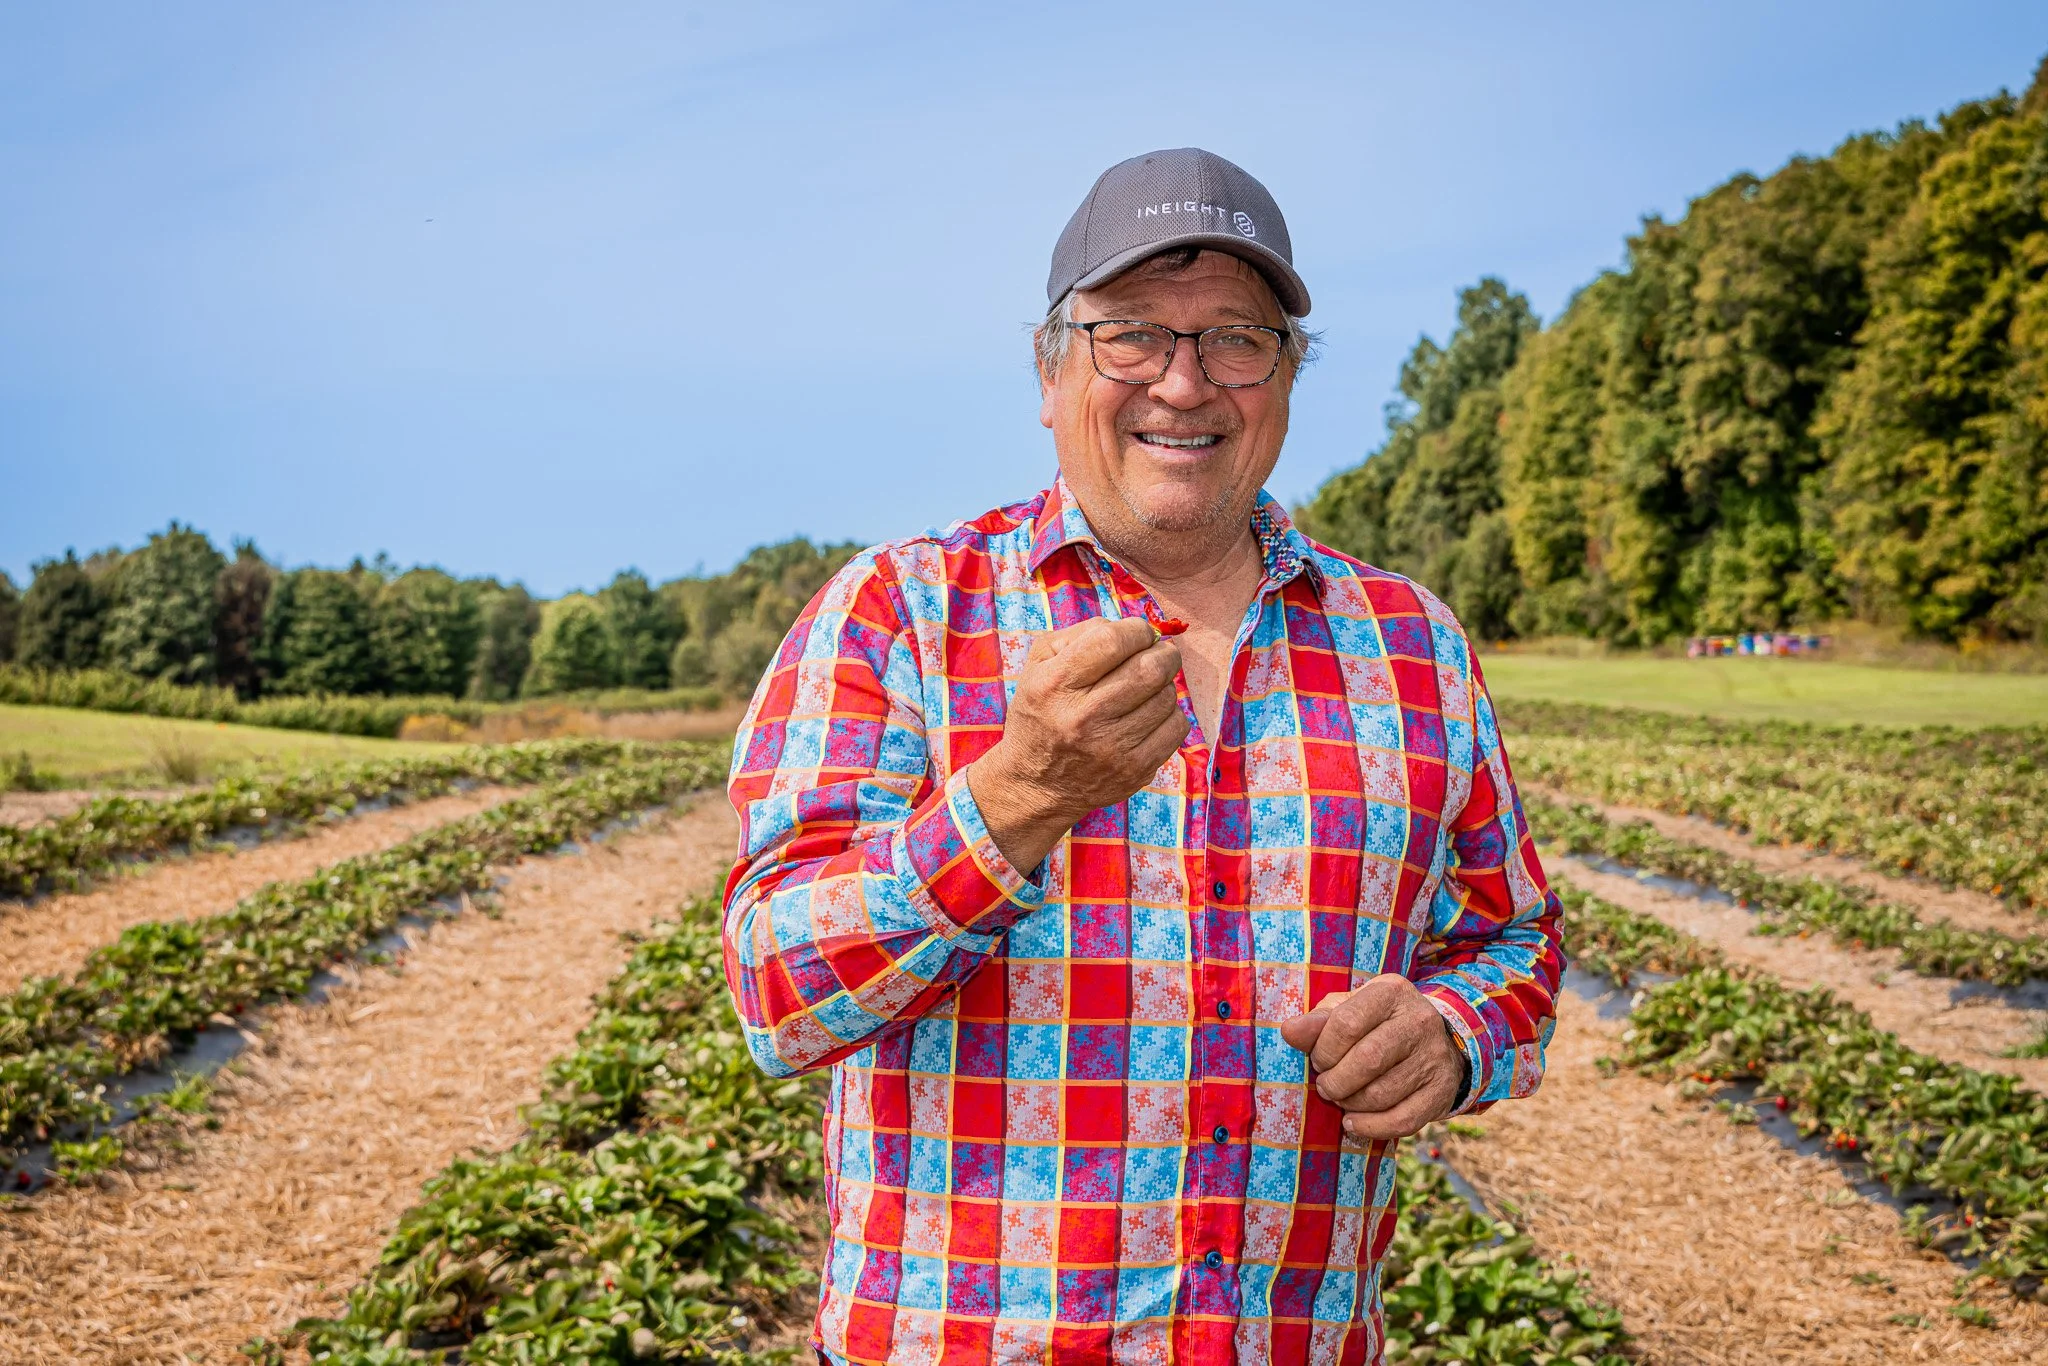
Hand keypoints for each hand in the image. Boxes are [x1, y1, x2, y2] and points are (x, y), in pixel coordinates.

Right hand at [969, 616, 1188, 872]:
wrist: (1037, 784)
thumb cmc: (1042, 712)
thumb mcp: (1039, 665)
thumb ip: (1081, 634)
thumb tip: (1133, 628)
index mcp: (1055, 685)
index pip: (1112, 641)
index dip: (1136, 629)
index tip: (1137, 634)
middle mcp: (1083, 717)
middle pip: (1150, 668)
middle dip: (1163, 652)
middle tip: (1157, 653)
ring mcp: (1112, 748)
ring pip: (1167, 696)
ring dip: (1165, 683)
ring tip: (1148, 687)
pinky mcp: (1135, 770)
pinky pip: (1177, 727)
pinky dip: (1170, 713)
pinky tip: (1151, 713)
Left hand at [1278, 975, 1466, 1141]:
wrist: (1435, 1042)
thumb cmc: (1377, 1025)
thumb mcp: (1348, 1011)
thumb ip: (1317, 1022)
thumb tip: (1289, 1031)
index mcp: (1390, 992)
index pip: (1347, 1023)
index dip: (1323, 1049)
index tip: (1318, 1060)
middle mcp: (1419, 1021)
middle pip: (1367, 1060)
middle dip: (1335, 1081)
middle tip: (1326, 1086)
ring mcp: (1434, 1057)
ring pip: (1382, 1093)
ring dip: (1350, 1104)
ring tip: (1341, 1099)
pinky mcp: (1442, 1091)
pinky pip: (1403, 1120)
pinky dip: (1371, 1127)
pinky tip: (1353, 1123)